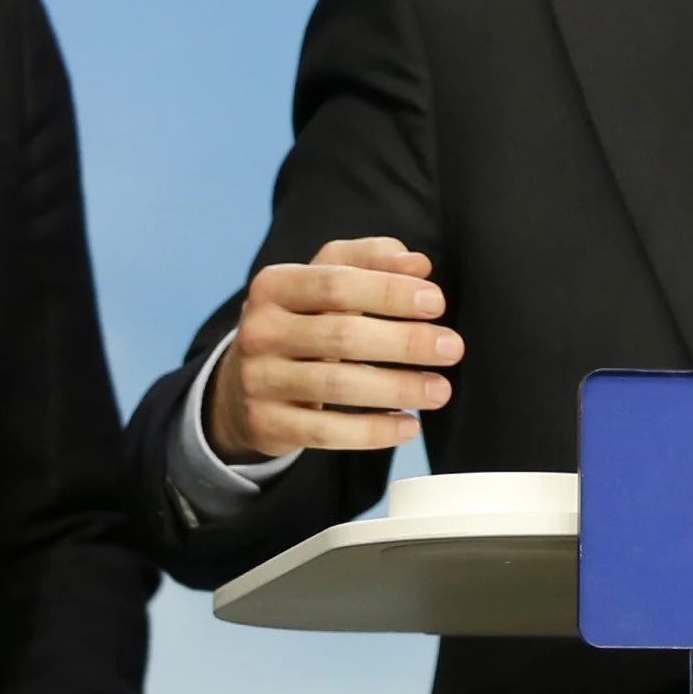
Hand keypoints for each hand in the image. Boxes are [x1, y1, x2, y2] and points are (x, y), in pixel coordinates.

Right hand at [208, 237, 458, 460]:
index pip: (337, 283)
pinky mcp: (266, 423)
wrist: (241, 381)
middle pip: (342, 335)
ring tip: (440, 389)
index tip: (436, 303)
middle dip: (405, 342)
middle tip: (452, 347)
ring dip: (397, 387)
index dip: (390, 292)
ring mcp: (258, 380)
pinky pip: (326, 432)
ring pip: (337, 386)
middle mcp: (259, 331)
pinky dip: (372, 432)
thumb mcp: (325, 279)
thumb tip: (418, 262)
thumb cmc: (301, 321)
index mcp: (274, 285)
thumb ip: (371, 261)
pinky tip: (409, 426)